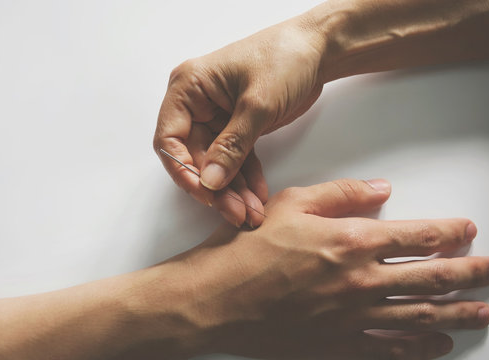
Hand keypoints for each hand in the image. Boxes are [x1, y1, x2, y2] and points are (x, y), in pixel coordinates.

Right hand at [145, 179, 488, 359]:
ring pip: (420, 315)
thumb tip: (382, 188)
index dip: (451, 233)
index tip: (467, 231)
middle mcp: (361, 280)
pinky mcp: (338, 345)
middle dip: (469, 273)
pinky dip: (419, 349)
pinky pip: (390, 350)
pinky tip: (437, 345)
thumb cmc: (248, 248)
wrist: (216, 299)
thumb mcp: (291, 203)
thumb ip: (342, 193)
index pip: (420, 235)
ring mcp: (353, 317)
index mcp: (352, 240)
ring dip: (456, 312)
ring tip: (480, 311)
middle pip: (432, 277)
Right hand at [153, 11, 326, 226]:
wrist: (318, 50)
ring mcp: (216, 117)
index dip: (182, 169)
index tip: (204, 193)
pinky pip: (235, 159)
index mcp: (189, 88)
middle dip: (216, 187)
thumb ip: (232, 145)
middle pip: (195, 156)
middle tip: (236, 212)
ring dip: (233, 189)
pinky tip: (257, 196)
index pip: (170, 138)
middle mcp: (196, 103)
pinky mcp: (236, 127)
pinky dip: (246, 178)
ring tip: (251, 212)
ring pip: (216, 163)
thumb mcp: (257, 104)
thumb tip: (209, 181)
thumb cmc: (285, 58)